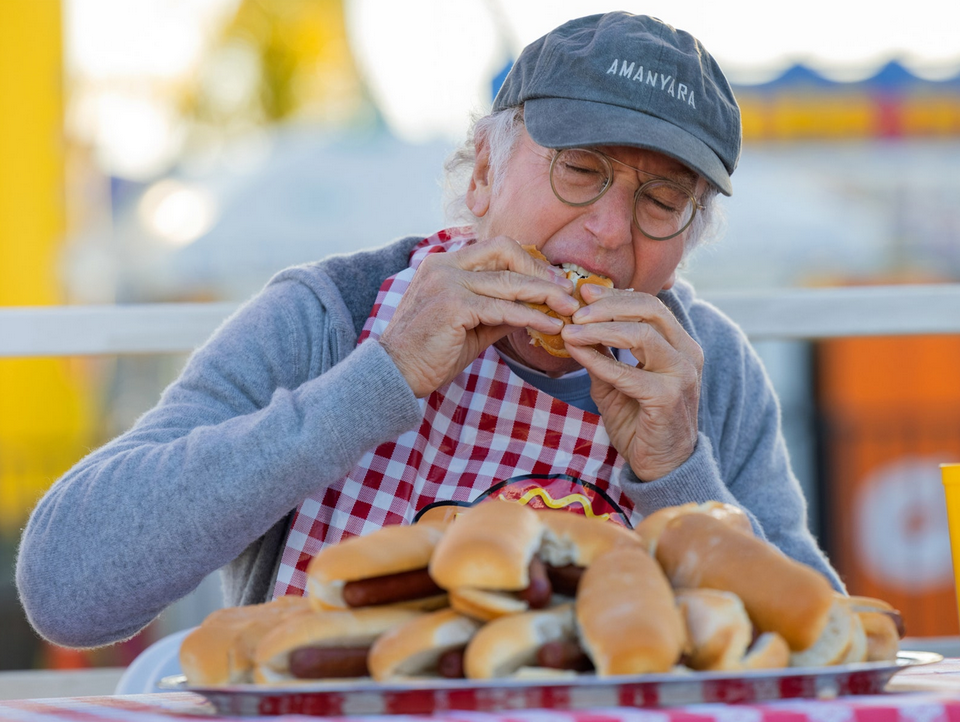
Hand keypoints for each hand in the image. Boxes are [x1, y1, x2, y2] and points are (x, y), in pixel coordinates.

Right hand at [379, 237, 577, 397]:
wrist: (396, 375)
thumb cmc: (432, 353)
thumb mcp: (470, 326)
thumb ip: (498, 311)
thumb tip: (534, 308)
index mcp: (445, 263)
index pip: (496, 248)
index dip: (529, 262)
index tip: (553, 281)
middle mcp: (445, 265)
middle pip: (505, 251)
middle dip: (541, 271)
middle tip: (567, 291)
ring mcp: (447, 282)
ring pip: (508, 281)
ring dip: (544, 295)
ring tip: (568, 309)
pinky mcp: (453, 306)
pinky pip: (502, 308)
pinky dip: (531, 316)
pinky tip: (550, 325)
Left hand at [560, 284, 702, 480]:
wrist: (662, 466)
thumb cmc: (640, 422)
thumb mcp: (617, 382)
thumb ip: (603, 354)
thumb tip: (575, 325)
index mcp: (679, 343)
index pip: (648, 304)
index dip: (614, 295)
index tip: (583, 291)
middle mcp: (687, 353)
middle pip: (648, 309)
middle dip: (607, 305)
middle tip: (575, 309)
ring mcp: (682, 375)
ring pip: (640, 334)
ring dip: (599, 330)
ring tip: (570, 331)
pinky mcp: (668, 398)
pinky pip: (629, 373)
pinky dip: (600, 361)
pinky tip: (578, 354)